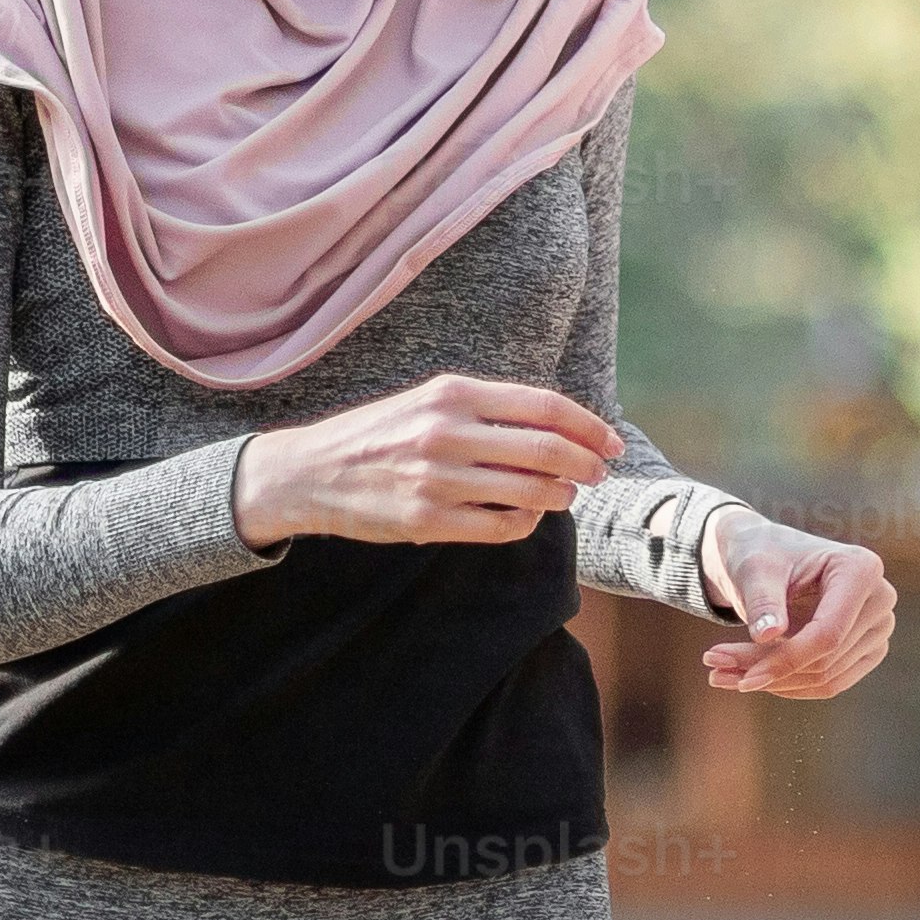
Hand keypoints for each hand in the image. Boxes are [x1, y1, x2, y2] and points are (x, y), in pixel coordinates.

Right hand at [230, 376, 620, 546]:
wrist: (309, 471)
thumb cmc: (379, 434)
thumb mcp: (428, 402)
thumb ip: (487, 409)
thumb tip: (558, 425)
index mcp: (452, 393)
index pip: (543, 406)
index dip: (589, 425)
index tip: (610, 442)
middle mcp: (446, 432)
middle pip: (545, 450)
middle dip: (586, 464)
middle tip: (600, 473)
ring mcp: (436, 479)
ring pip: (528, 491)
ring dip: (559, 495)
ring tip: (564, 494)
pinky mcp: (426, 520)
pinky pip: (500, 526)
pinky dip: (525, 523)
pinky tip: (526, 517)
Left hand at [697, 508, 899, 695]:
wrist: (767, 555)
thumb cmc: (762, 553)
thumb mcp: (755, 569)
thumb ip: (763, 599)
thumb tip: (768, 635)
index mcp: (861, 569)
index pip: (828, 633)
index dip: (786, 660)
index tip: (744, 678)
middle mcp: (880, 599)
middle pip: (825, 658)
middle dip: (770, 670)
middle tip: (716, 669)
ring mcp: (878, 627)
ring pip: (826, 676)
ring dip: (774, 682)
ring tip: (723, 673)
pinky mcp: (868, 649)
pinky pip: (832, 683)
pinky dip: (789, 685)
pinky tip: (751, 676)